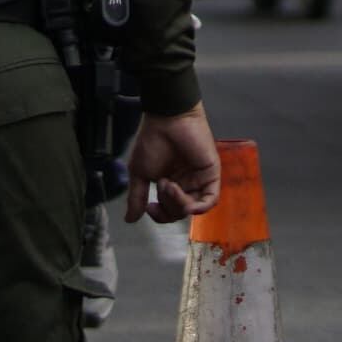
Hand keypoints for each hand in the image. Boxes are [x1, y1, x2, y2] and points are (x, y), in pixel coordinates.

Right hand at [123, 109, 221, 223]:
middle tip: (161, 186)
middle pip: (180, 211)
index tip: (149, 208)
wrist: (167, 121)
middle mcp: (186, 184)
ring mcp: (200, 180)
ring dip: (180, 204)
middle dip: (168, 207)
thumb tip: (130, 220)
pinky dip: (198, 207)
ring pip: (194, 207)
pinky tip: (186, 202)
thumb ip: (137, 197)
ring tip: (169, 186)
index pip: (169, 211)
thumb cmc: (152, 142)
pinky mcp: (212, 175)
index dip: (160, 215)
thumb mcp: (139, 173)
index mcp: (170, 184)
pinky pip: (210, 200)